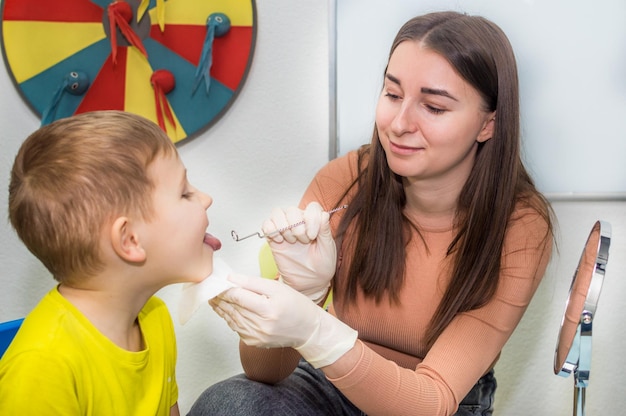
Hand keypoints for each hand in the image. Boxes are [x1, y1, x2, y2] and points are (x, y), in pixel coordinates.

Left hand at [211, 274, 356, 367]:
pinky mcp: (254, 342)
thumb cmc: (296, 306)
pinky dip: (229, 318)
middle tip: (210, 289)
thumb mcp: (277, 288)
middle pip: (232, 308)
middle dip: (219, 298)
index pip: (238, 297)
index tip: (217, 282)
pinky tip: (225, 310)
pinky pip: (236, 328)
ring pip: (231, 319)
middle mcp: (261, 326)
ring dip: (221, 308)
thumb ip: (253, 283)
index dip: (224, 289)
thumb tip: (231, 278)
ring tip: (213, 298)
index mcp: (268, 309)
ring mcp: (256, 336)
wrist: (307, 330)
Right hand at [262, 202, 335, 302]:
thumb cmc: (321, 266)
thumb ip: (325, 231)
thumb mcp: (328, 249)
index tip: (313, 235)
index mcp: (314, 223)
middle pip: (292, 209)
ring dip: (284, 226)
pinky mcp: (273, 239)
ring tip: (291, 241)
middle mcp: (299, 223)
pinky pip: (266, 224)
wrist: (309, 283)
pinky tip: (279, 241)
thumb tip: (323, 215)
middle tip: (303, 241)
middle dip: (297, 225)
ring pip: (277, 212)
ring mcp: (285, 230)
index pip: (312, 207)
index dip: (311, 218)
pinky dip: (271, 230)